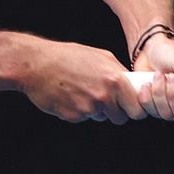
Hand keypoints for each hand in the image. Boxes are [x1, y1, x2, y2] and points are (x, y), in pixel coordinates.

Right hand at [19, 39, 147, 124]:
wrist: (36, 65)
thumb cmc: (67, 57)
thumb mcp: (100, 56)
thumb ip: (117, 71)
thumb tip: (130, 84)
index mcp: (114, 79)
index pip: (137, 107)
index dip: (135, 108)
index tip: (132, 105)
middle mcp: (103, 96)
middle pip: (121, 118)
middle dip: (117, 112)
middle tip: (107, 100)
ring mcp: (88, 108)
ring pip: (101, 117)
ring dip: (96, 109)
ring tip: (82, 90)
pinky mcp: (73, 117)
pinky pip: (83, 117)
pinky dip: (79, 110)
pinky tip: (70, 95)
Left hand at [132, 36, 173, 124]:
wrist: (150, 51)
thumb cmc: (172, 53)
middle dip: (173, 95)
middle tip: (170, 76)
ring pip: (167, 115)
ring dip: (159, 93)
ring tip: (160, 75)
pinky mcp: (158, 108)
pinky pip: (152, 112)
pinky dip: (147, 97)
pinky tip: (148, 84)